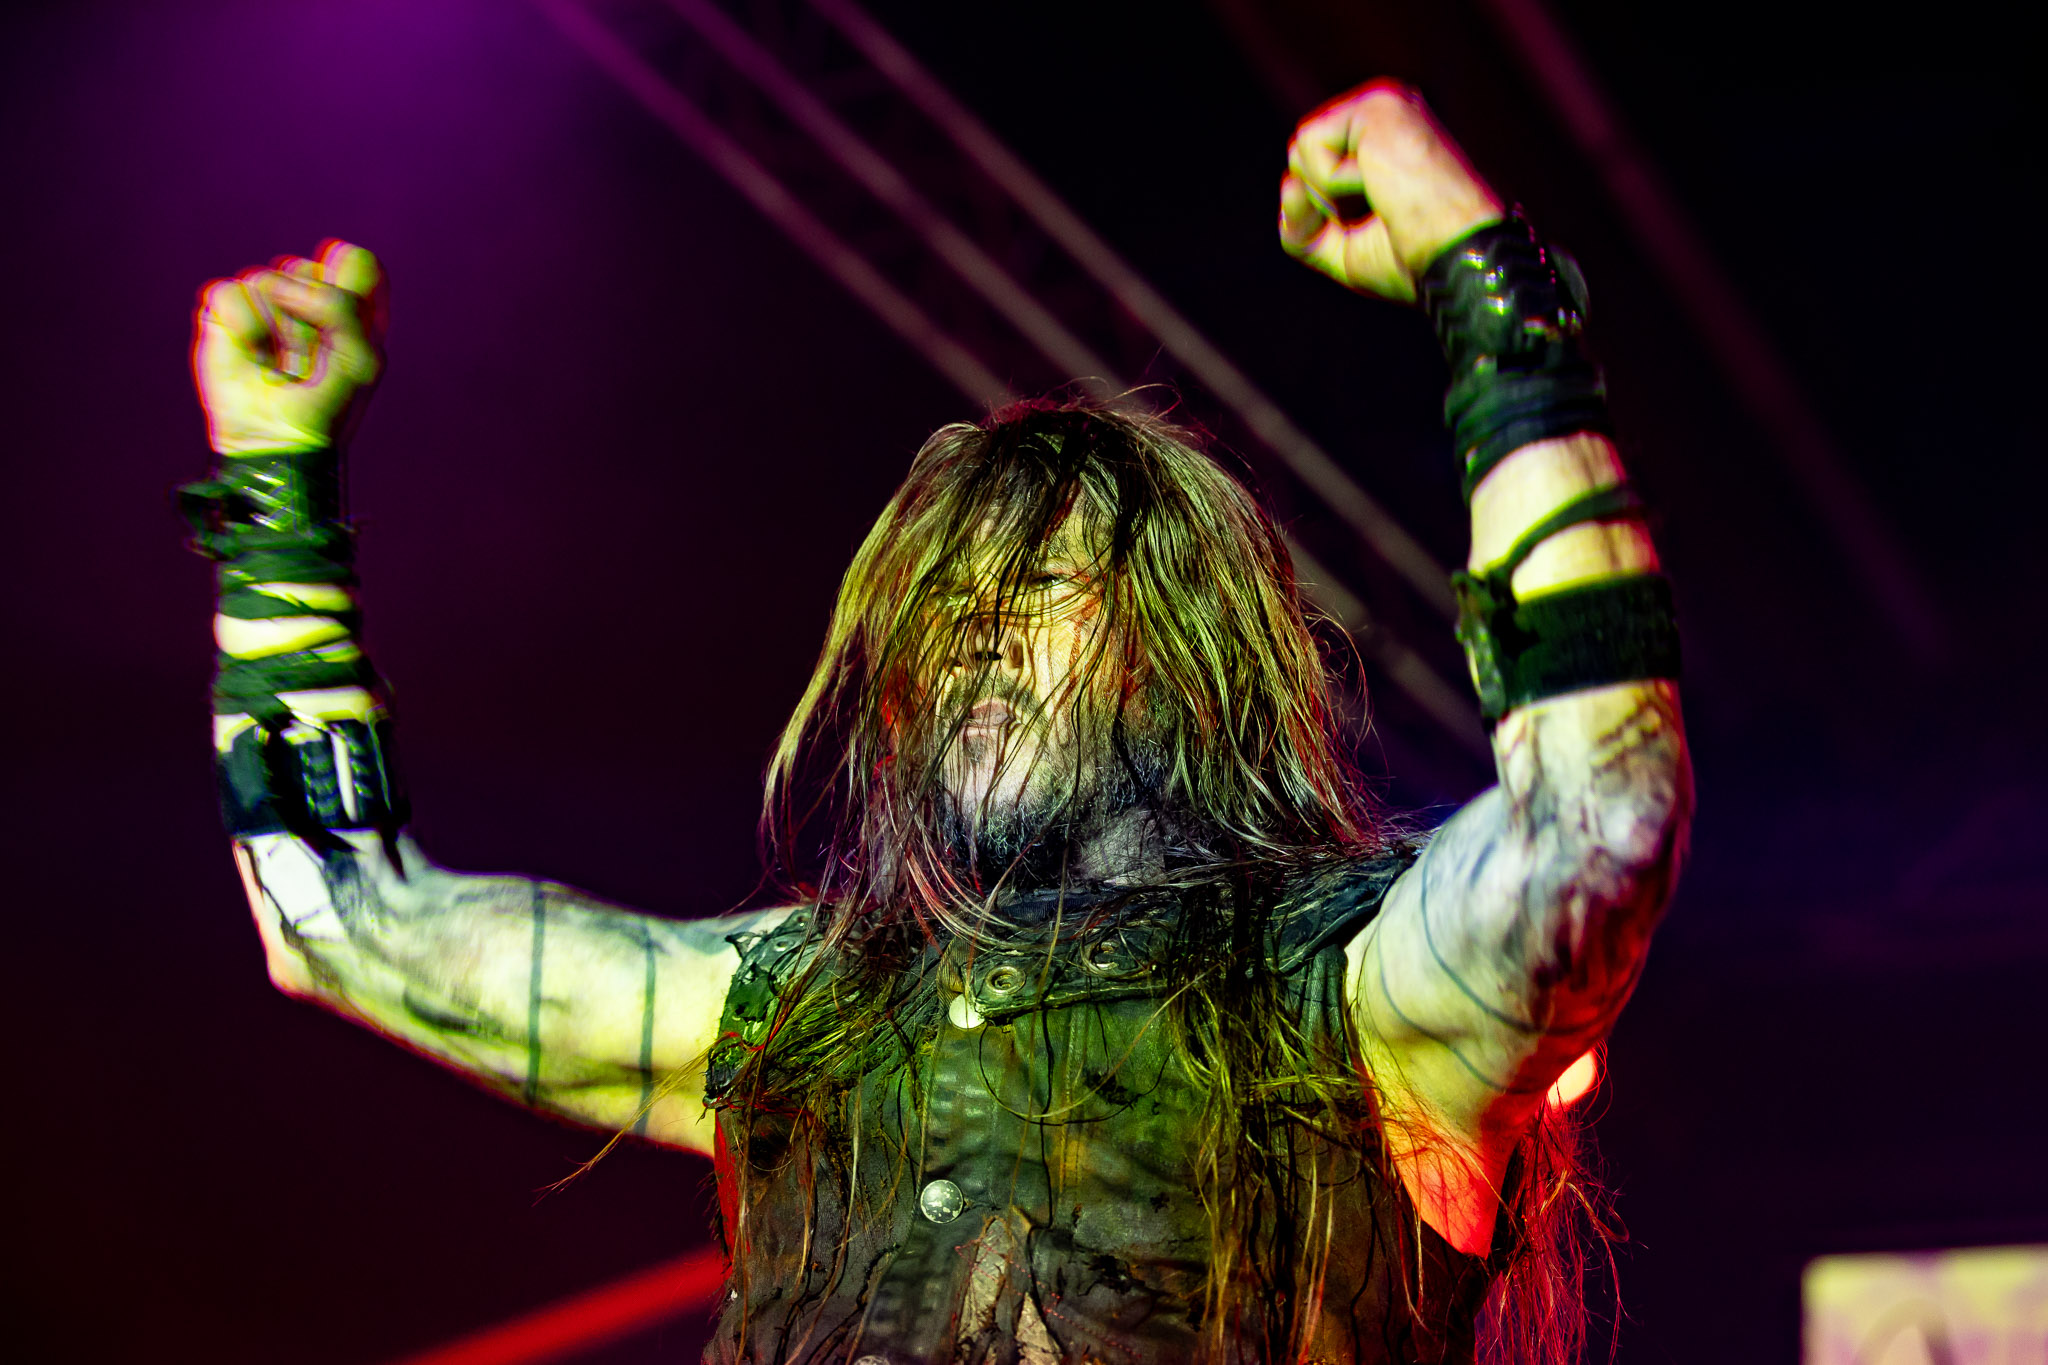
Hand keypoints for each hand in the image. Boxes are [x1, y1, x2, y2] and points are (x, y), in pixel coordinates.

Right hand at [192, 240, 385, 455]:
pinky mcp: (225, 314)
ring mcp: (264, 304)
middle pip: (307, 267)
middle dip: (310, 317)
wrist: (279, 442)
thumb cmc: (327, 404)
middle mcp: (306, 299)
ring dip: (278, 329)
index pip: (357, 262)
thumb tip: (283, 279)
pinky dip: (245, 326)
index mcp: (349, 308)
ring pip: (268, 278)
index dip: (349, 282)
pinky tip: (254, 354)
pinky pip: (231, 291)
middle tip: (310, 358)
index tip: (343, 319)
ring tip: (281, 361)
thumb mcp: (359, 358)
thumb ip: (342, 306)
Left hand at [1279, 82, 1504, 303]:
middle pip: (1298, 160)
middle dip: (1322, 205)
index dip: (1324, 215)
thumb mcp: (1341, 250)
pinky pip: (1310, 144)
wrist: (1455, 257)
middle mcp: (1383, 114)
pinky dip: (1334, 181)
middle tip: (1379, 215)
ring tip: (1383, 197)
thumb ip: (1301, 226)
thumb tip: (1288, 184)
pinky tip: (1380, 181)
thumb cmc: (1413, 258)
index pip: (1310, 173)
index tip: (1379, 226)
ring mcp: (1383, 104)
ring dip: (1330, 195)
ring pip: (1300, 151)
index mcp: (1381, 141)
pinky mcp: (1377, 104)